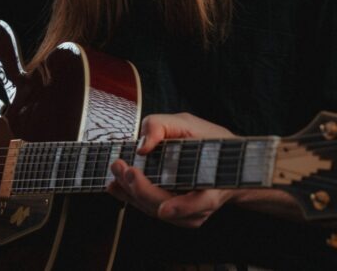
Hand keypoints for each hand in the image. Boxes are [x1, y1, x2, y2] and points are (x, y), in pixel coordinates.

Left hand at [106, 112, 236, 227]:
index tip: (164, 209)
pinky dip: (130, 197)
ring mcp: (186, 213)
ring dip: (131, 192)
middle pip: (167, 205)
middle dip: (142, 190)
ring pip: (154, 209)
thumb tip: (142, 147)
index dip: (183, 207)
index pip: (201, 202)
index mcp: (214, 183)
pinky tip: (115, 186)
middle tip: (123, 168)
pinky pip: (149, 208)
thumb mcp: (188, 123)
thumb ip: (162, 126)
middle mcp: (201, 205)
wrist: (221, 160)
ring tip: (116, 171)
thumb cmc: (206, 140)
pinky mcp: (171, 213)